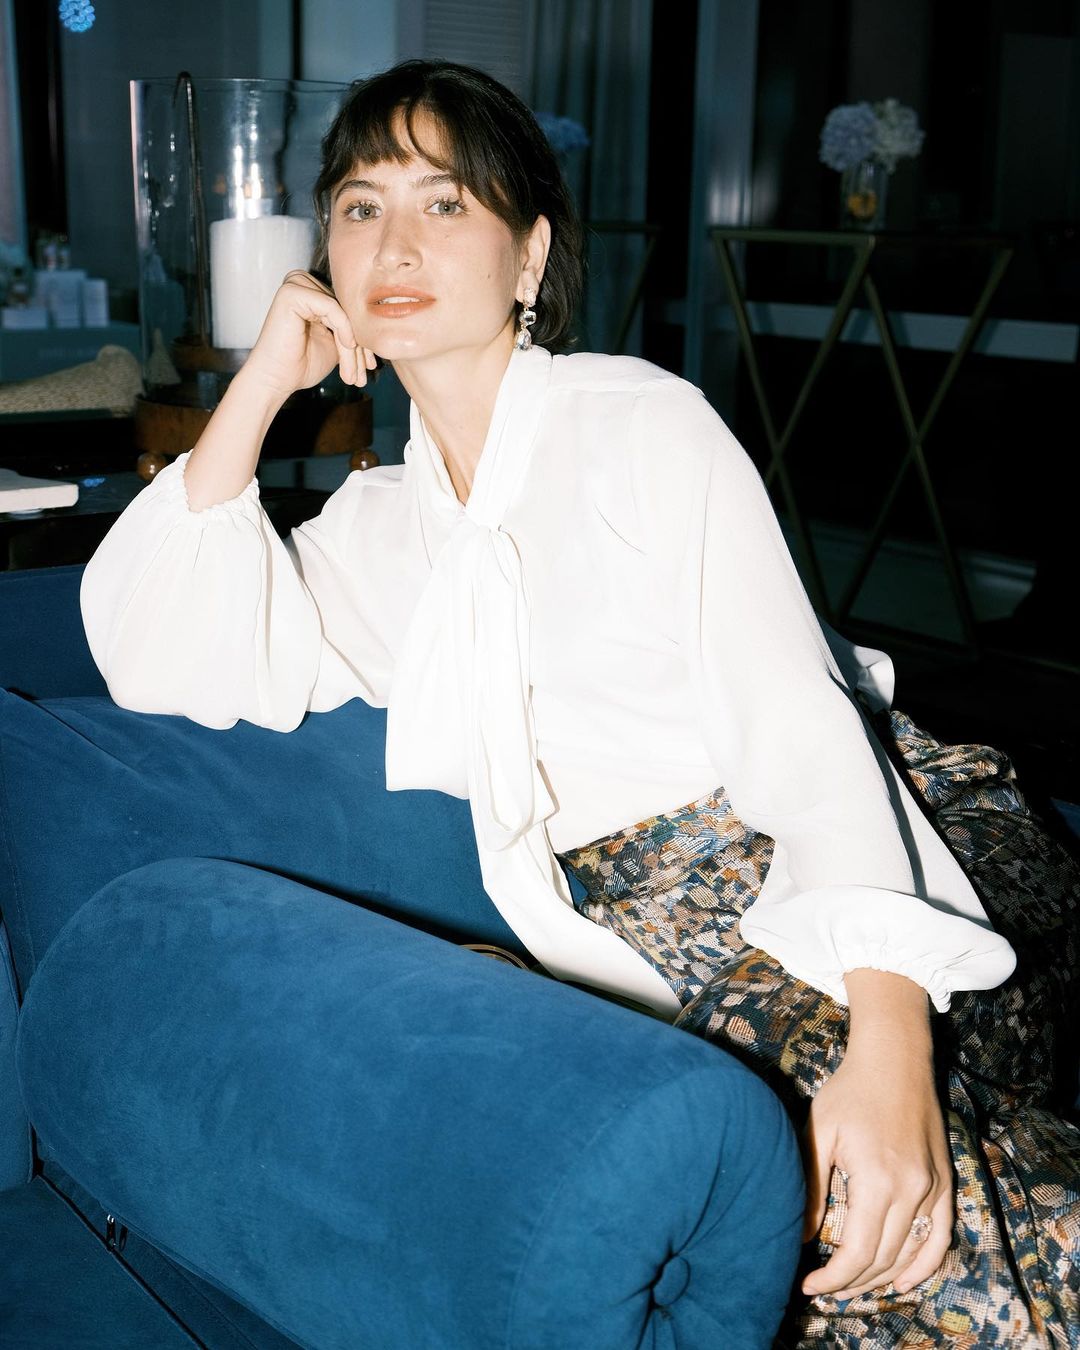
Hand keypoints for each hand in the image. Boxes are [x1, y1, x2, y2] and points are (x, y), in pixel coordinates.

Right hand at [244, 270, 376, 398]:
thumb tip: (379, 326)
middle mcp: (302, 283)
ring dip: (351, 345)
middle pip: (345, 311)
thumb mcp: (336, 344)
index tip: (370, 366)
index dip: (361, 339)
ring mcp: (295, 284)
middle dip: (358, 346)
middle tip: (364, 373)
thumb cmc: (302, 365)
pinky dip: (343, 328)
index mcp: (311, 292)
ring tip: (352, 374)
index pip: (346, 311)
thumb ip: (351, 329)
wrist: (277, 380)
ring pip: (341, 312)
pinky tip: (346, 346)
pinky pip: (331, 307)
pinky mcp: (292, 292)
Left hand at [800, 972, 952, 1300]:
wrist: (895, 1060)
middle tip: (824, 1288)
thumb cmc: (849, 1091)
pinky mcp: (946, 1184)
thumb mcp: (819, 1131)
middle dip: (851, 1283)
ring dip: (881, 1278)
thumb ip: (812, 1185)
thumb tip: (802, 1235)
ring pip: (909, 1253)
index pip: (857, 1251)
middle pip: (883, 1259)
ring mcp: (934, 1189)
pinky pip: (940, 1237)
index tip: (809, 1285)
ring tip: (851, 1287)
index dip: (833, 1278)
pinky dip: (923, 1265)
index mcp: (877, 1178)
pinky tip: (901, 1282)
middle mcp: (912, 1190)